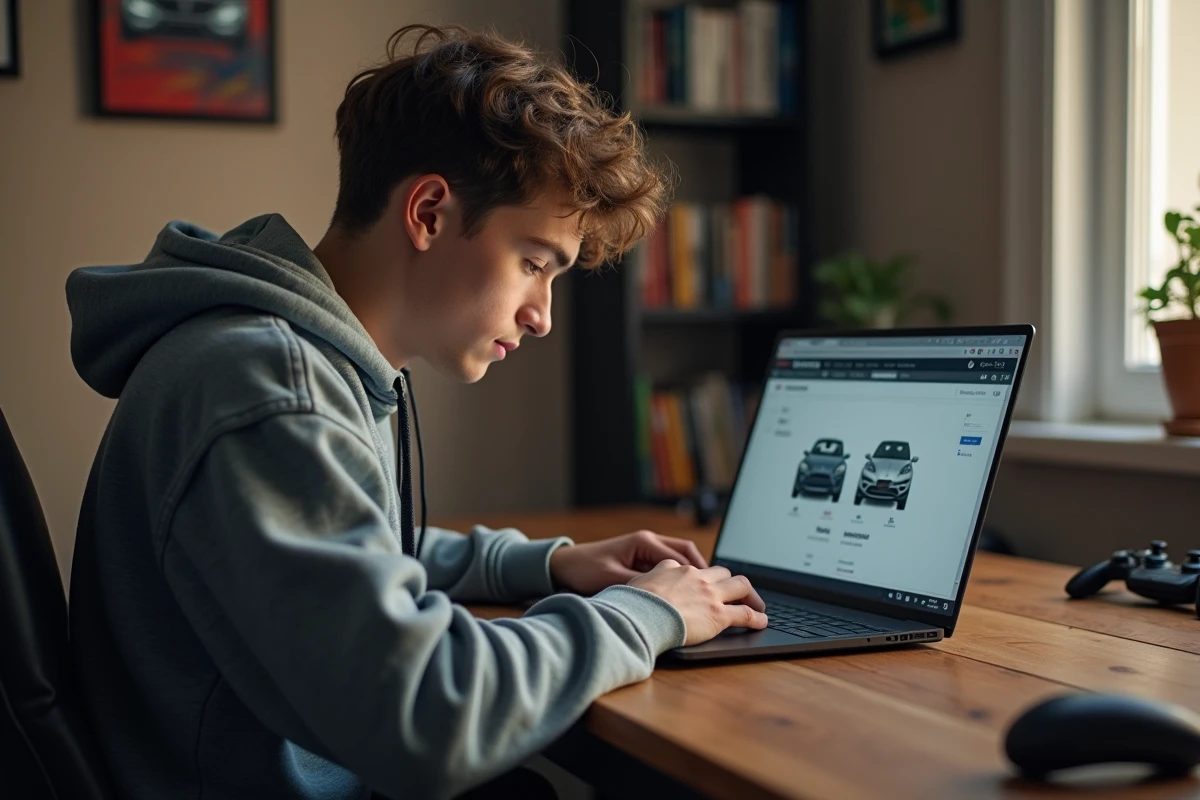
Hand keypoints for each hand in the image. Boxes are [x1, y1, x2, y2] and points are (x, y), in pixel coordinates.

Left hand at [549, 530, 709, 595]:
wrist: (563, 565)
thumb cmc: (585, 569)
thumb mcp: (613, 579)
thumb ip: (640, 586)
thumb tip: (664, 597)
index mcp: (644, 541)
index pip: (683, 554)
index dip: (699, 572)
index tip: (711, 589)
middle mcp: (648, 542)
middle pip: (687, 554)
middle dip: (703, 571)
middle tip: (715, 591)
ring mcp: (645, 550)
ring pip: (679, 560)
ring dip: (691, 576)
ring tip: (703, 595)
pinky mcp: (640, 560)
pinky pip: (667, 568)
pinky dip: (677, 580)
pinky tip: (681, 596)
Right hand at [628, 561, 767, 645]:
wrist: (641, 615)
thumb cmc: (633, 604)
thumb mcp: (636, 582)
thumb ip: (647, 579)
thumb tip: (644, 582)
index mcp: (675, 569)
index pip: (693, 569)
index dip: (700, 577)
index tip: (702, 584)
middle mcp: (696, 577)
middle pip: (721, 572)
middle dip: (729, 581)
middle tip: (735, 592)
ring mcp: (709, 595)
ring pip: (740, 585)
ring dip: (749, 594)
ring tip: (756, 603)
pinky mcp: (719, 615)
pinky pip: (745, 613)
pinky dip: (757, 617)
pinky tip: (762, 621)